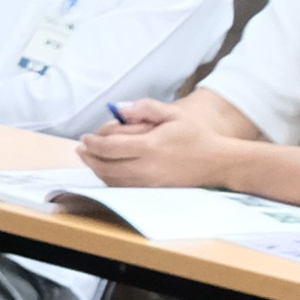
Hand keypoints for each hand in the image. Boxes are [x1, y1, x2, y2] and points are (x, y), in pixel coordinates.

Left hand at [78, 100, 219, 187]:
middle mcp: (146, 168)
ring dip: (97, 170)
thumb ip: (146, 108)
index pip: (109, 147)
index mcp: (150, 146)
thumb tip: (119, 108)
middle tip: (81, 149)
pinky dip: (110, 180)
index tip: (86, 137)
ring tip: (90, 159)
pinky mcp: (153, 191)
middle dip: (89, 157)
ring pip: (112, 180)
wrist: (218, 162)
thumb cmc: (196, 136)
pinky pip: (124, 188)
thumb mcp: (174, 114)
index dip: (93, 143)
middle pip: (105, 166)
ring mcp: (149, 183)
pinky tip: (107, 170)